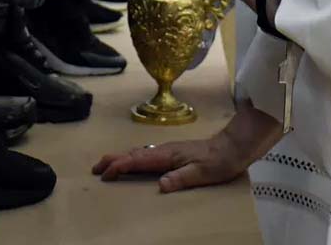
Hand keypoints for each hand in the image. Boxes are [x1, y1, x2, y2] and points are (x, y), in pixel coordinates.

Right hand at [92, 104, 282, 193]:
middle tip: (95, 168)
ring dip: (121, 158)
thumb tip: (160, 184)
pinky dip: (133, 157)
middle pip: (133, 153)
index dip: (120, 166)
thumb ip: (181, 179)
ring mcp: (168, 149)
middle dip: (113, 159)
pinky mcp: (173, 152)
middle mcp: (165, 150)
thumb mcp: (203, 173)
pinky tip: (134, 162)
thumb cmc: (220, 161)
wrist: (234, 146)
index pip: (138, 160)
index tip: (105, 173)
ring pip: (138, 152)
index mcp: (168, 155)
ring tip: (107, 165)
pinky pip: (146, 154)